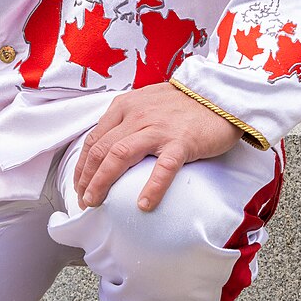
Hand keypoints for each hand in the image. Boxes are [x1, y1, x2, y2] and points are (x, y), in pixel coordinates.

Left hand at [73, 84, 239, 211]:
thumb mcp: (147, 103)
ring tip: (96, 203)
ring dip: (102, 182)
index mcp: (125, 106)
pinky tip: (143, 204)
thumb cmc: (184, 104)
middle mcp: (136, 115)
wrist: (221, 96)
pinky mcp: (182, 141)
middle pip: (101, 150)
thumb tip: (109, 146)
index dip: (82, 166)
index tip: (79, 185)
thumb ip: (128, 119)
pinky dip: (152, 187)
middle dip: (86, 179)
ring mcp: (158, 128)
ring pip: (119, 156)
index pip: (94, 139)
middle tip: (84, 201)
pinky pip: (163, 168)